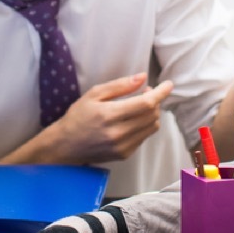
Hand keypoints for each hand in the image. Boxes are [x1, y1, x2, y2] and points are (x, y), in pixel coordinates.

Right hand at [50, 73, 173, 161]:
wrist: (65, 146)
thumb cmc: (77, 116)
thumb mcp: (94, 94)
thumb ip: (120, 86)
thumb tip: (142, 77)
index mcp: (109, 115)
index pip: (146, 104)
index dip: (160, 93)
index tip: (168, 84)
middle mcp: (118, 133)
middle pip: (152, 115)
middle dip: (155, 101)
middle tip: (146, 91)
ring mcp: (123, 146)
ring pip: (152, 127)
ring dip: (152, 113)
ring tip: (140, 105)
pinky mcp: (125, 154)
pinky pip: (144, 137)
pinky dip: (144, 125)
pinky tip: (132, 120)